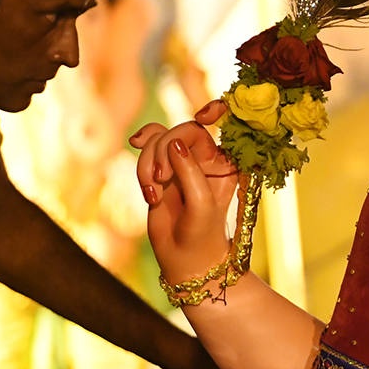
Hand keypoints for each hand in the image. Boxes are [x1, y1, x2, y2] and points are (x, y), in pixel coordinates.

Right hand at [130, 102, 237, 281]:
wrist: (185, 259)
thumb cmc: (202, 234)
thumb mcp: (201, 204)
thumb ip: (190, 173)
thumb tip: (173, 144)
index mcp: (227, 162)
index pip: (226, 124)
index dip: (217, 109)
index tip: (205, 115)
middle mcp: (207, 159)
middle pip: (183, 129)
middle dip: (165, 148)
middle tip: (160, 177)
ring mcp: (182, 163)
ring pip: (158, 139)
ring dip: (148, 162)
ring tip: (153, 192)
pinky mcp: (161, 170)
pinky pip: (146, 149)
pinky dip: (141, 166)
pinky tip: (148, 191)